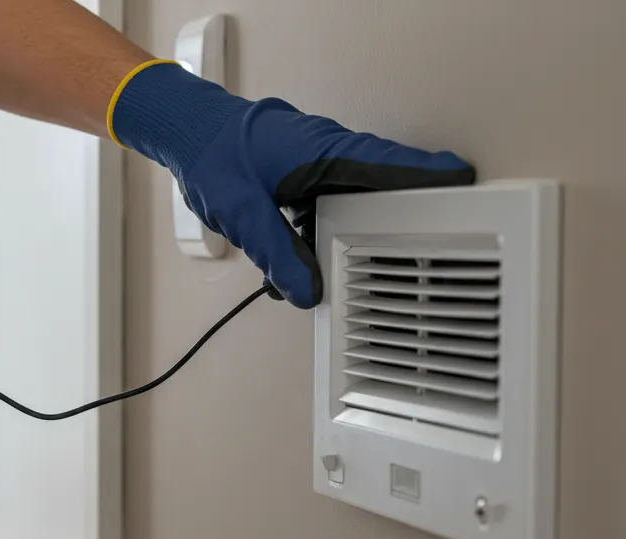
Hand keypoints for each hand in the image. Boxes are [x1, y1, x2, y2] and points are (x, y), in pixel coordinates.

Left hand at [110, 62, 475, 307]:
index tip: (468, 192)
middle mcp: (328, 152)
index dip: (432, 181)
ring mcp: (317, 161)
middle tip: (432, 245)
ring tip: (375, 263)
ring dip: (364, 227)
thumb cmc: (212, 155)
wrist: (187, 131)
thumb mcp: (243, 214)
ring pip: (358, 196)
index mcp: (324, 153)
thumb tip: (307, 291)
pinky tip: (317, 256)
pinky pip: (333, 199)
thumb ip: (277, 254)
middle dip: (406, 215)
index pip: (392, 168)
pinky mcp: (303, 171)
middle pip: (384, 185)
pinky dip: (334, 226)